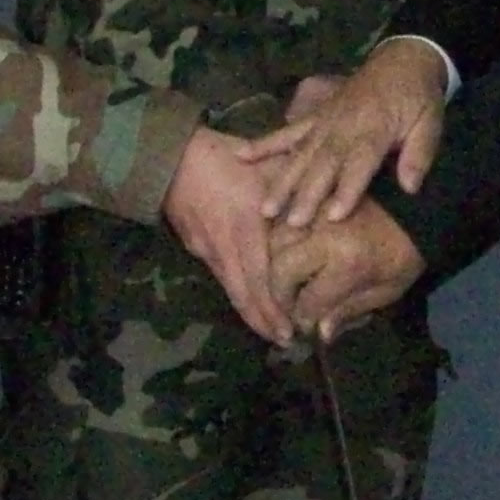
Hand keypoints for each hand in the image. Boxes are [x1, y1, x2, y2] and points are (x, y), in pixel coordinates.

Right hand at [164, 128, 297, 346]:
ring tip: (269, 330)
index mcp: (245, 228)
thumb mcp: (267, 168)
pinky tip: (249, 300)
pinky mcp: (196, 248)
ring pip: (231, 290)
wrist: (171, 157)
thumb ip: (296, 191)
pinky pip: (221, 277)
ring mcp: (207, 250)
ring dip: (249, 312)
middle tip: (284, 341)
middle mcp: (225, 247)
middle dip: (263, 322)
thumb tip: (329, 208)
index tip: (290, 331)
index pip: (261, 279)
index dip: (273, 309)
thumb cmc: (226, 158)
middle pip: (244, 296)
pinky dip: (238, 293)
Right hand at [242, 36, 450, 228]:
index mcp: (375, 129)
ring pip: (300, 154)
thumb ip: (419, 155)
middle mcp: (344, 126)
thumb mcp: (431, 123)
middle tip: (290, 223)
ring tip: (265, 208)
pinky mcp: (314, 116)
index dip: (347, 190)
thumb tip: (410, 187)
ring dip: (282, 181)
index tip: (333, 216)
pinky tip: (242, 156)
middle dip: (306, 194)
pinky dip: (264, 144)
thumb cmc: (418, 97)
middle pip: (323, 164)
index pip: (359, 163)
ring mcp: (324, 121)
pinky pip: (286, 132)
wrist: (403, 58)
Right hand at [271, 202, 423, 339]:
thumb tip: (319, 332)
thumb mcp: (386, 290)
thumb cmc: (404, 255)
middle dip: (278, 295)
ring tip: (281, 284)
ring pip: (273, 243)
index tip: (302, 328)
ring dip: (272, 267)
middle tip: (285, 308)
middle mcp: (325, 236)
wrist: (417, 209)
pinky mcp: (313, 199)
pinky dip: (275, 241)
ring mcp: (316, 213)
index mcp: (349, 263)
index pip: (309, 300)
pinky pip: (281, 221)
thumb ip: (349, 310)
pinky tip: (281, 257)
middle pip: (281, 270)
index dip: (302, 320)